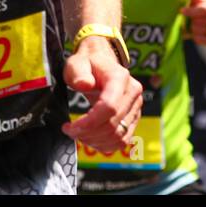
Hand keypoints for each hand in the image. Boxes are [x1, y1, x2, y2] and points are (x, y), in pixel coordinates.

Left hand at [62, 36, 142, 152]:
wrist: (101, 62)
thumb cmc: (87, 63)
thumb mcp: (76, 63)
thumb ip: (78, 73)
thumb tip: (84, 85)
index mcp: (119, 78)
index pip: (109, 107)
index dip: (89, 122)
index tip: (70, 127)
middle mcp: (133, 92)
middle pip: (113, 125)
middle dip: (88, 133)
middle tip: (70, 131)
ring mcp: (136, 107)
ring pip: (119, 136)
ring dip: (95, 141)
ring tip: (78, 134)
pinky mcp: (134, 118)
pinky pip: (123, 140)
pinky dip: (105, 145)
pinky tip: (90, 138)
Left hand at [182, 0, 205, 45]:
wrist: (205, 17)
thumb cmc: (201, 5)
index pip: (204, 9)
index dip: (191, 10)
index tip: (181, 10)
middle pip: (201, 21)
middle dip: (192, 19)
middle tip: (193, 17)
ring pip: (200, 31)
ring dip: (193, 27)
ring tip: (195, 23)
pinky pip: (202, 40)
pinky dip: (195, 36)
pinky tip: (197, 31)